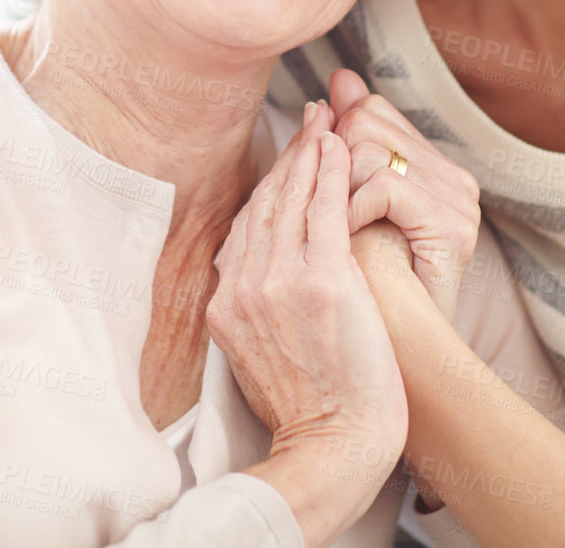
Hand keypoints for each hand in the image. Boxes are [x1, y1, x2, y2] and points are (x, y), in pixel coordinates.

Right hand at [207, 103, 406, 516]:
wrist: (336, 445)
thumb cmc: (313, 410)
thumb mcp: (259, 357)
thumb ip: (252, 313)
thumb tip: (255, 286)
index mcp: (224, 306)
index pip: (245, 227)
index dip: (268, 185)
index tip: (287, 157)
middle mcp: (242, 288)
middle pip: (264, 205)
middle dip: (288, 156)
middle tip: (309, 119)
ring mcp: (279, 283)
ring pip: (292, 200)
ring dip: (310, 152)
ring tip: (327, 120)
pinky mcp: (323, 282)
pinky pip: (324, 211)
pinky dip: (330, 172)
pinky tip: (340, 146)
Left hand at [329, 70, 480, 322]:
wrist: (386, 366)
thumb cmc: (359, 294)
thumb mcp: (344, 214)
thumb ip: (342, 150)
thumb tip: (338, 79)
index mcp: (431, 169)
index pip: (373, 113)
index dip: (333, 136)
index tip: (315, 158)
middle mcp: (453, 178)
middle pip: (370, 122)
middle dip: (332, 158)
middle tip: (326, 202)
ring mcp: (458, 201)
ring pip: (372, 149)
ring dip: (338, 186)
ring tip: (333, 226)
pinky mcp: (454, 226)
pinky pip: (384, 183)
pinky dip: (353, 209)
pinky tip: (343, 238)